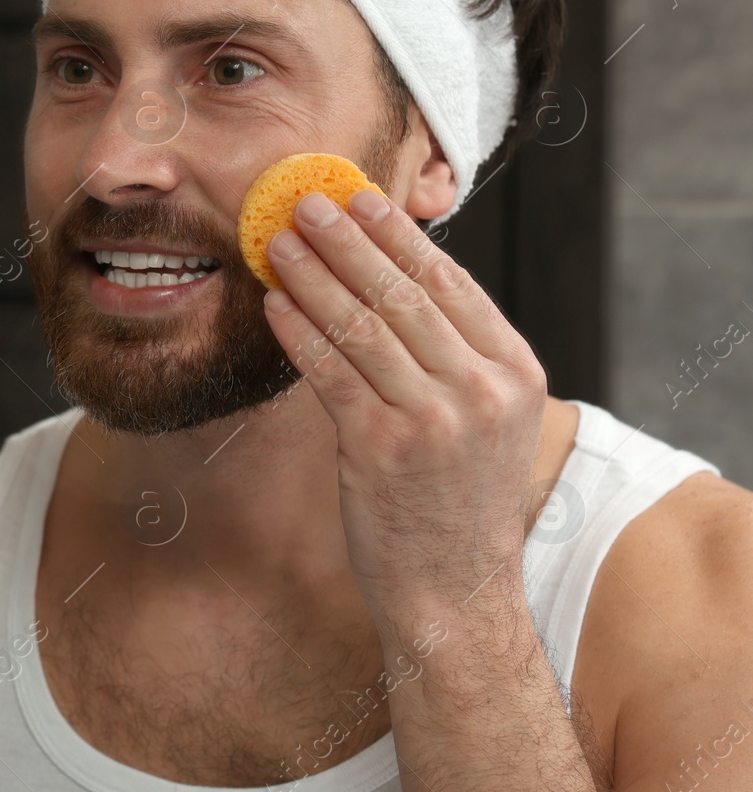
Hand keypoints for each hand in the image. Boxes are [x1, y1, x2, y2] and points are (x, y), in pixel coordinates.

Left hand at [261, 188, 546, 613]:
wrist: (456, 593)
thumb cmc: (456, 501)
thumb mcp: (484, 421)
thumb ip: (454, 355)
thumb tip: (390, 280)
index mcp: (515, 373)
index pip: (450, 284)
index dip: (398, 235)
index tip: (360, 198)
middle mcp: (482, 390)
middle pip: (403, 293)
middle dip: (349, 239)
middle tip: (307, 200)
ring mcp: (435, 419)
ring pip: (362, 325)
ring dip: (314, 275)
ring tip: (279, 240)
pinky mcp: (382, 448)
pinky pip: (331, 372)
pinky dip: (298, 331)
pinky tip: (274, 303)